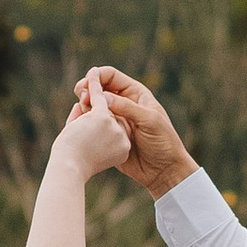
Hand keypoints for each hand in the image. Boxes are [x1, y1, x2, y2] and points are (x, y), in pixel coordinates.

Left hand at [49, 90, 131, 183]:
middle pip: (110, 117)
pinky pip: (100, 96)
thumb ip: (85, 126)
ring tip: (80, 96)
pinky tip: (93, 72)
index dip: (100, 123)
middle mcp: (121, 138)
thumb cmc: (74, 163)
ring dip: (89, 101)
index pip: (115, 128)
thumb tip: (79, 106)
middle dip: (92, 114)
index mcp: (122, 149)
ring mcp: (113, 127)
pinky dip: (95, 82)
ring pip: (105, 107)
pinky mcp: (103, 118)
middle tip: (78, 117)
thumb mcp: (87, 146)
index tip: (84, 123)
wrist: (69, 170)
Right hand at [76, 65, 196, 196]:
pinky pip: (94, 124)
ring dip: (86, 106)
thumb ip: (128, 108)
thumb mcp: (149, 121)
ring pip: (94, 106)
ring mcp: (115, 118)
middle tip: (82, 98)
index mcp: (135, 93)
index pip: (111, 77)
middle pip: (99, 89)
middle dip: (88, 90)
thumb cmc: (163, 142)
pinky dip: (86, 122)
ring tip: (83, 112)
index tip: (87, 82)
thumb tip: (103, 96)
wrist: (163, 170)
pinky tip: (82, 125)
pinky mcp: (108, 134)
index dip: (98, 76)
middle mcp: (123, 103)